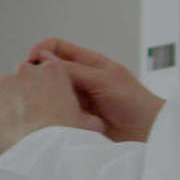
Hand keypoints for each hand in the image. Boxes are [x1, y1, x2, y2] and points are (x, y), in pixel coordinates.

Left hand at [0, 58, 106, 155]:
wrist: (40, 153)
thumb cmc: (64, 138)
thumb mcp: (89, 124)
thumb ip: (88, 116)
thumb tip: (92, 122)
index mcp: (54, 71)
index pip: (47, 70)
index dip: (46, 88)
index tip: (46, 101)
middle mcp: (27, 71)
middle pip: (24, 78)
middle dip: (27, 94)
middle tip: (32, 117)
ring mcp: (4, 82)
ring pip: (5, 90)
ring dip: (9, 103)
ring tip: (18, 125)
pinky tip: (4, 127)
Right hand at [28, 38, 165, 142]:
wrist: (148, 133)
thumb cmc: (134, 102)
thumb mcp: (103, 79)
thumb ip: (74, 70)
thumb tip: (44, 58)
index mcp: (88, 63)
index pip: (57, 47)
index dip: (41, 50)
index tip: (31, 61)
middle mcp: (81, 79)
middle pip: (50, 70)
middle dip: (38, 75)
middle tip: (30, 86)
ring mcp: (78, 99)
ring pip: (52, 93)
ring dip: (45, 97)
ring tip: (42, 103)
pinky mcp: (77, 118)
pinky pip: (58, 112)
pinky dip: (53, 114)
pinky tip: (53, 119)